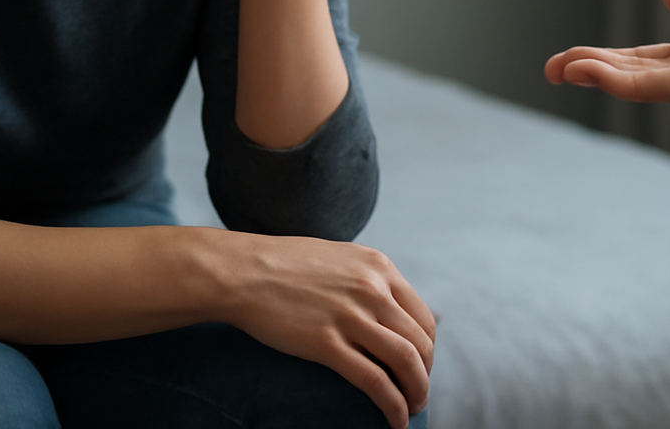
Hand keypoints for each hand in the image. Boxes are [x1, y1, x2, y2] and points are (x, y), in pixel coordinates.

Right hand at [224, 234, 435, 428]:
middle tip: (417, 394)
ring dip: (417, 392)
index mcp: (378, 267)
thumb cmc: (283, 264)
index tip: (420, 367)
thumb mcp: (339, 257)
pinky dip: (393, 405)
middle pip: (420, 342)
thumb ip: (366, 278)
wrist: (241, 270)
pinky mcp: (326, 343)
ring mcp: (351, 315)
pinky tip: (395, 420)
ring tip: (412, 410)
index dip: (428, 349)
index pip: (423, 317)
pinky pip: (375, 381)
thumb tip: (385, 307)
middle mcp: (372, 288)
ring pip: (406, 362)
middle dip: (425, 375)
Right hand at [545, 0, 669, 115]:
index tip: (572, 58)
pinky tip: (589, 69)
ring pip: (636, 83)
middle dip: (591, 72)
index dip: (609, 60)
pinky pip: (653, 83)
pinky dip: (617, 78)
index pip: (647, 63)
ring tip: (559, 67)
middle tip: (550, 69)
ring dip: (595, 73)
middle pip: (634, 77)